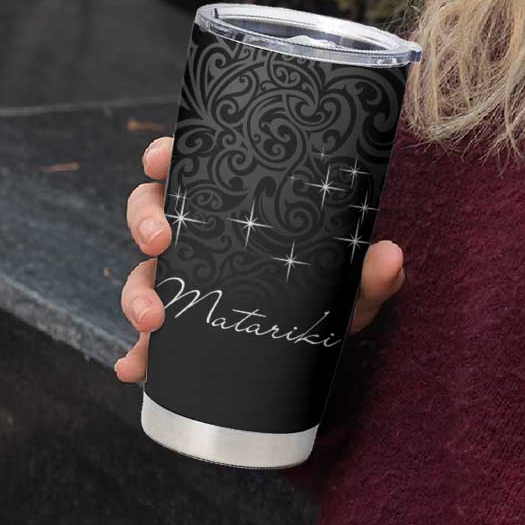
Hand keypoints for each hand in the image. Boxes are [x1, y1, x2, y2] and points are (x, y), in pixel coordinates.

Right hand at [113, 136, 405, 381]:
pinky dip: (137, 353)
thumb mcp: (354, 279)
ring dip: (136, 293)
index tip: (160, 159)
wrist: (328, 331)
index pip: (190, 166)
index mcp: (233, 204)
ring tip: (153, 320)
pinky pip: (149, 339)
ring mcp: (189, 279)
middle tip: (160, 241)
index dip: (165, 156)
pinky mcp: (186, 325)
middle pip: (151, 212)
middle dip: (144, 223)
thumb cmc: (334, 286)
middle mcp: (203, 235)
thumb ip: (372, 271)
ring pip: (143, 273)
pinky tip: (134, 368)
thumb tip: (390, 256)